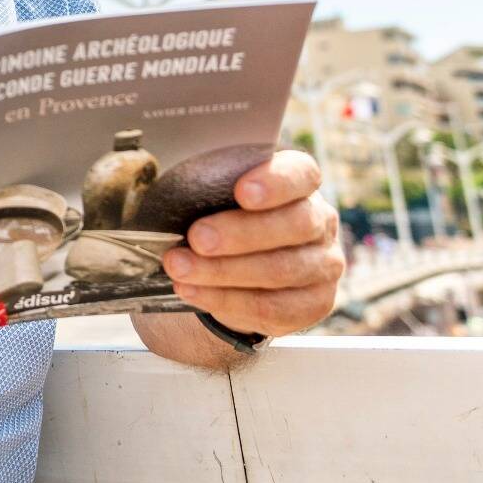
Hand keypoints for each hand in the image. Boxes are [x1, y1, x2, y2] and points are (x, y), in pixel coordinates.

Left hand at [160, 149, 345, 337]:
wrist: (238, 271)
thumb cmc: (223, 217)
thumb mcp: (216, 195)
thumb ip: (207, 185)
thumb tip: (160, 181)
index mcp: (300, 184)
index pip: (301, 174)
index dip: (275, 182)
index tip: (241, 191)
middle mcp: (320, 222)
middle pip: (293, 224)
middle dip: (239, 233)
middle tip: (196, 237)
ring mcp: (322, 265)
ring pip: (280, 270)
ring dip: (223, 271)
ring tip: (180, 268)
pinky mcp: (312, 304)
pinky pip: (272, 307)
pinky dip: (225, 300)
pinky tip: (192, 292)